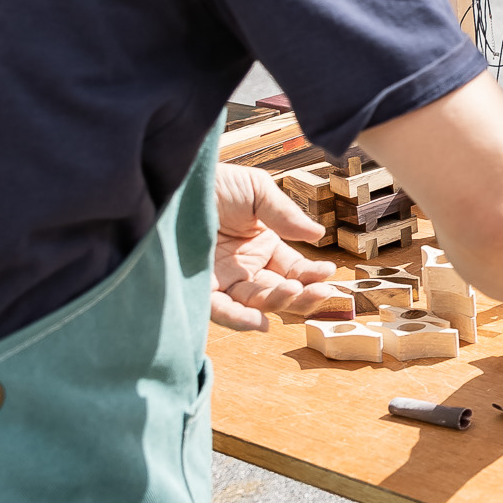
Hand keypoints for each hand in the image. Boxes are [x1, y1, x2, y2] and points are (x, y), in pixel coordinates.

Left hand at [213, 165, 344, 331]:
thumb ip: (286, 215)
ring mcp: (222, 278)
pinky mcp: (198, 288)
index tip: (327, 273)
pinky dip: (240, 319)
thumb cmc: (214, 182)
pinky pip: (221, 310)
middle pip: (279, 291)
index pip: (293, 269)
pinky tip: (261, 322)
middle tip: (320, 291)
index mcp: (262, 244)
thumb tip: (318, 234)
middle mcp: (244, 266)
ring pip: (255, 303)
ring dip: (277, 302)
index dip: (311, 274)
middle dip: (302, 295)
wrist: (174, 180)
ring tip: (293, 292)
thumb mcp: (257, 191)